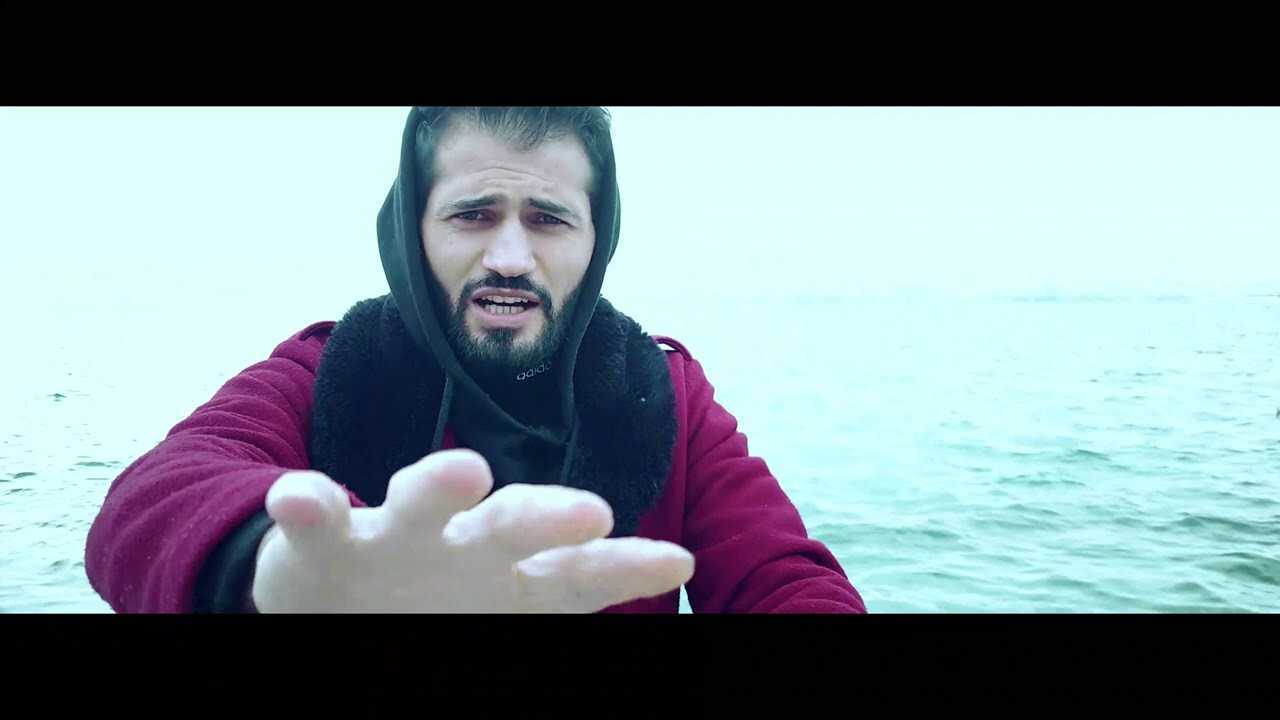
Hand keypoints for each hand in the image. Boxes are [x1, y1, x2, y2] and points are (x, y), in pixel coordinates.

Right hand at [251, 449, 693, 611]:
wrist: (329, 595)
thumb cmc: (431, 601)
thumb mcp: (510, 608)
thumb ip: (569, 588)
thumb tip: (674, 567)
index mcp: (507, 574)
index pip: (575, 572)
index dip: (625, 568)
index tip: (676, 561)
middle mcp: (458, 543)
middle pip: (510, 523)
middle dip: (550, 515)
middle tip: (594, 512)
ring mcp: (390, 535)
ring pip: (418, 502)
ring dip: (440, 484)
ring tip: (466, 471)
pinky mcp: (320, 541)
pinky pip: (315, 518)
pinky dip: (306, 504)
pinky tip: (298, 497)